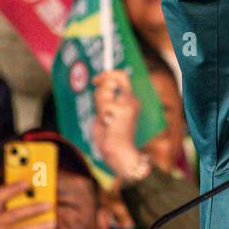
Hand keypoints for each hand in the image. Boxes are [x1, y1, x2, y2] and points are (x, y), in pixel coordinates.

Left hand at [91, 70, 149, 184]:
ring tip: (106, 121)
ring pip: (104, 92)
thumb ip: (105, 101)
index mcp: (130, 100)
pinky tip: (108, 126)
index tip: (96, 79)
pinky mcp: (121, 110)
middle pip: (110, 80)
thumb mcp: (107, 115)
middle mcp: (131, 100)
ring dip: (99, 106)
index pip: (122, 77)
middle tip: (101, 109)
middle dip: (100, 91)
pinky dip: (101, 115)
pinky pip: (103, 105)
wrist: (121, 154)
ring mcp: (127, 104)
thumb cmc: (111, 139)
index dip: (108, 73)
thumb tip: (98, 86)